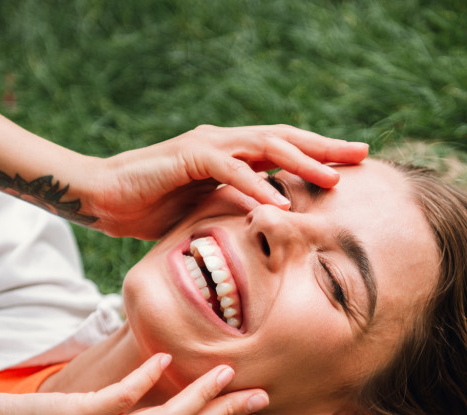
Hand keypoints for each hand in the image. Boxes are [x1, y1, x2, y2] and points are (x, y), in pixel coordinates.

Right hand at [82, 124, 367, 238]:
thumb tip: (272, 223)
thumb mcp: (208, 212)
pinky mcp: (187, 158)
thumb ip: (238, 209)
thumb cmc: (153, 209)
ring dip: (300, 162)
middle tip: (362, 154)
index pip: (284, 149)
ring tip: (332, 178)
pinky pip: (229, 169)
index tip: (354, 164)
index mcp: (233, 153)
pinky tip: (279, 199)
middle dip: (325, 148)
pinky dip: (255, 183)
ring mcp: (207, 146)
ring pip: (264, 146)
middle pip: (284, 139)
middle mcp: (225, 142)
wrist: (104, 199)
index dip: (320, 154)